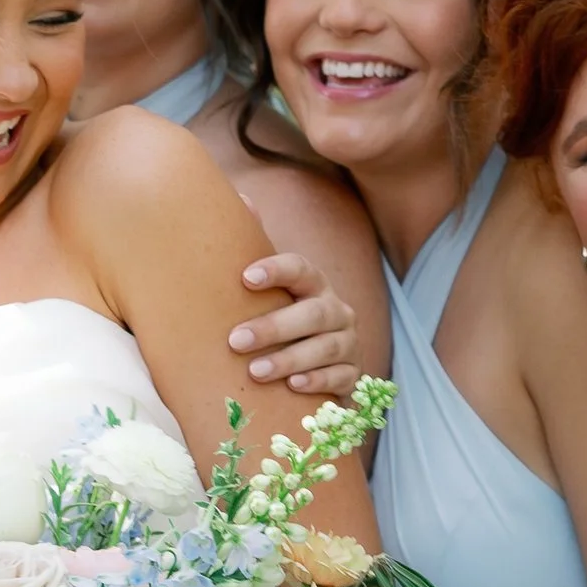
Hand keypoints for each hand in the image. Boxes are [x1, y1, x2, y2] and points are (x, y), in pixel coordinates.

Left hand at [228, 252, 360, 399]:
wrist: (317, 369)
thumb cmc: (277, 326)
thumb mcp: (265, 297)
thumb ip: (251, 254)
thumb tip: (242, 200)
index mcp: (312, 286)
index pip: (300, 269)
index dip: (276, 271)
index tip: (245, 278)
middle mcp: (336, 310)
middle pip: (313, 313)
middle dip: (274, 326)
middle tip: (234, 341)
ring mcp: (347, 343)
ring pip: (326, 347)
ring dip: (290, 358)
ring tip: (255, 371)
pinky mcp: (352, 375)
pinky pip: (341, 377)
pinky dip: (318, 381)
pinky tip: (293, 386)